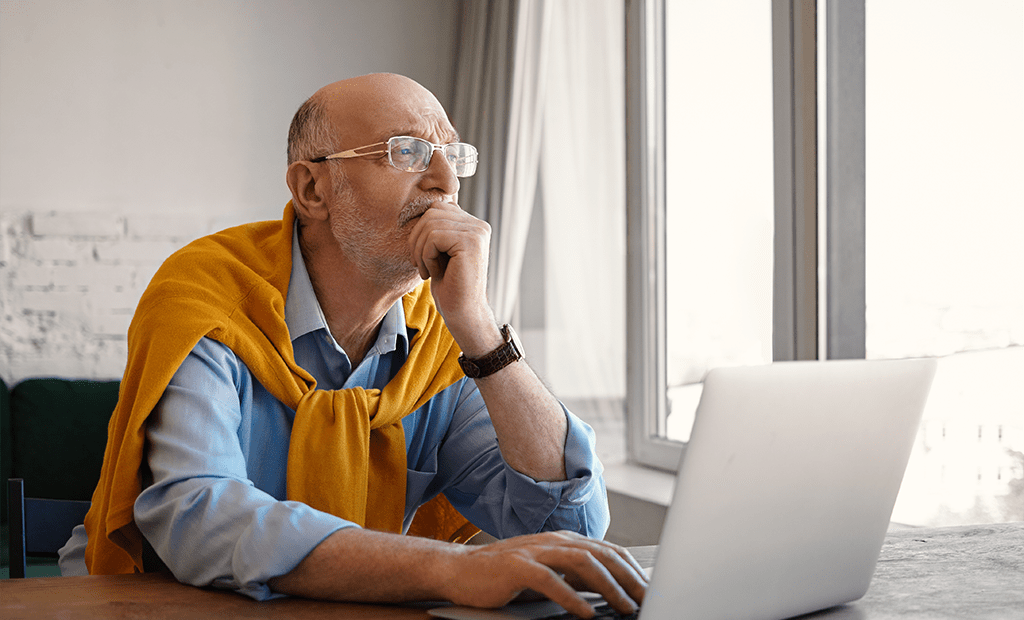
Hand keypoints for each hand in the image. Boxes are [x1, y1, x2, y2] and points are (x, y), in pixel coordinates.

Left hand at [407, 201, 499, 353]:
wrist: (462, 313)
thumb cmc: (449, 286)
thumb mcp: (440, 251)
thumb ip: (437, 229)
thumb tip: (421, 208)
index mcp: (473, 225)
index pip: (437, 208)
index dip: (421, 230)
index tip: (421, 255)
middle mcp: (479, 226)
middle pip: (432, 212)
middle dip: (417, 238)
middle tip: (418, 263)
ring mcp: (477, 233)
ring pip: (430, 224)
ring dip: (420, 249)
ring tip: (425, 270)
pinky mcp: (471, 243)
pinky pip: (434, 237)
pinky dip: (425, 256)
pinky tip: (432, 272)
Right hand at [442, 531, 647, 618]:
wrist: (459, 571)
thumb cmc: (504, 576)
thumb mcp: (548, 574)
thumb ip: (576, 578)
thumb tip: (611, 590)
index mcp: (563, 541)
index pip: (608, 551)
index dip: (633, 570)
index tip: (651, 590)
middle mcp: (553, 541)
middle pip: (601, 554)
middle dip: (630, 578)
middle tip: (648, 599)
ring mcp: (535, 551)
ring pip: (582, 562)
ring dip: (608, 586)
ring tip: (625, 606)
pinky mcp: (517, 566)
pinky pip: (550, 580)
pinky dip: (571, 596)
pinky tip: (585, 612)